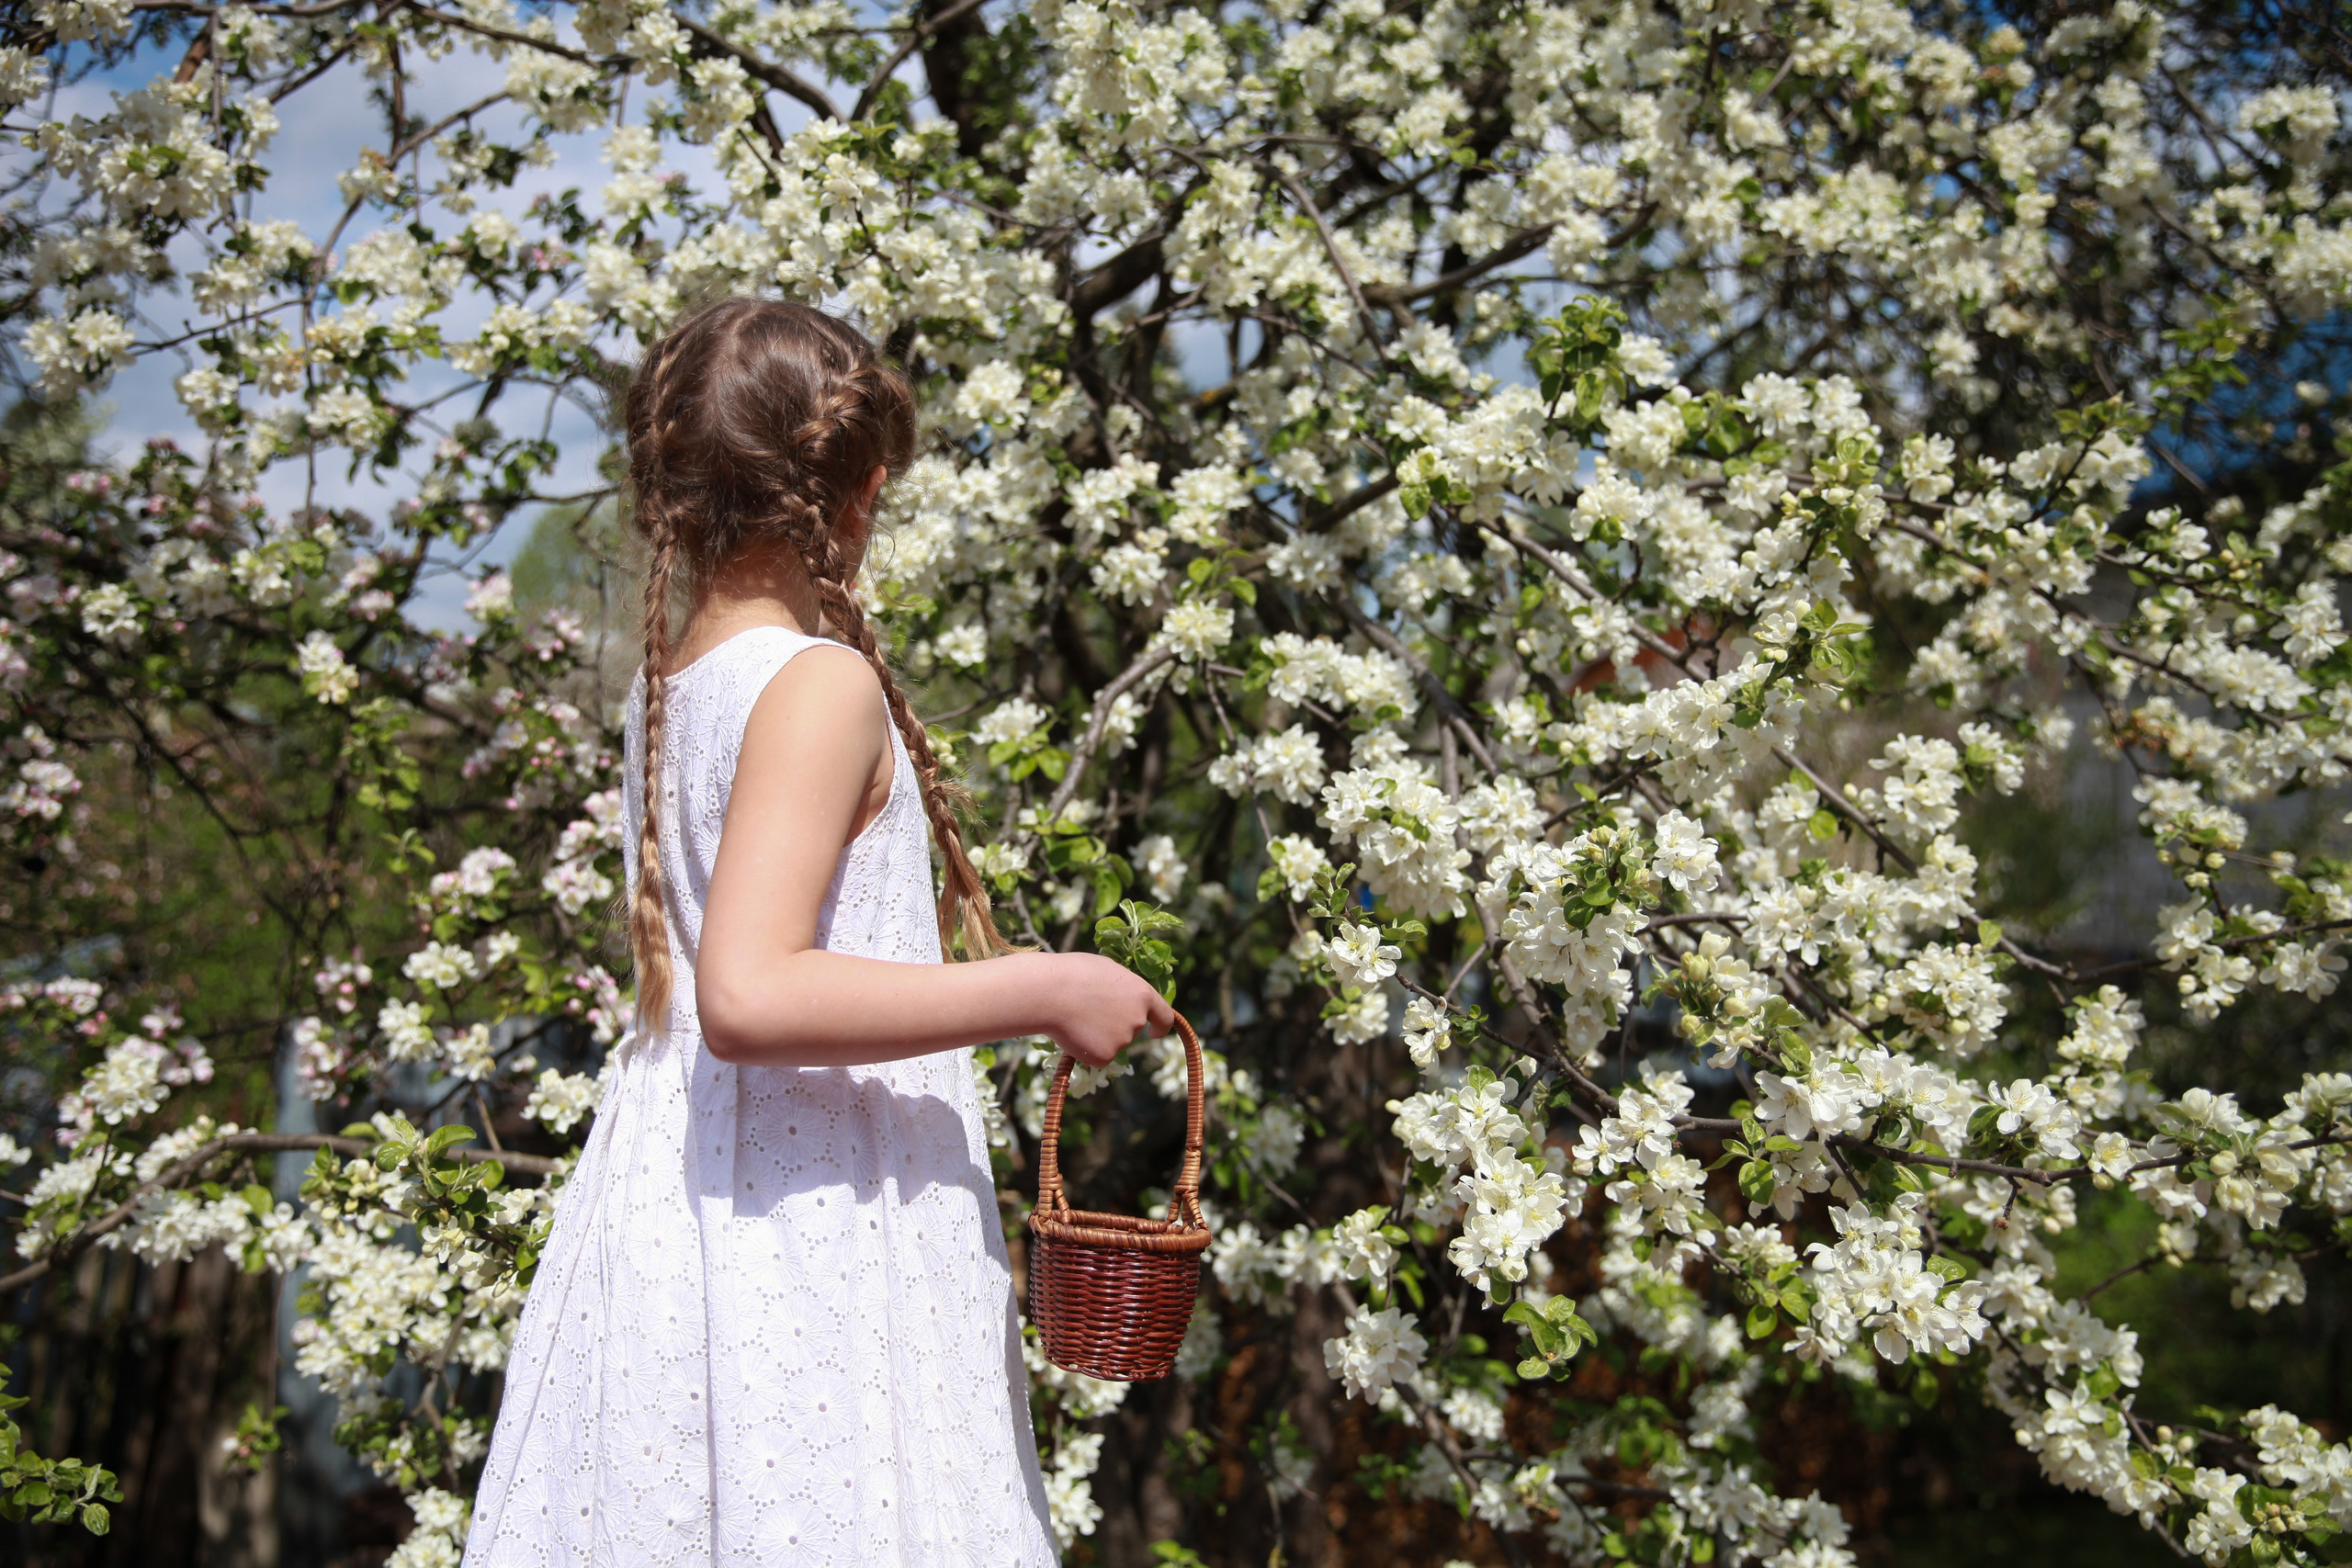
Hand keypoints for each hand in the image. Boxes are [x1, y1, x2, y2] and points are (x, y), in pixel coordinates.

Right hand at [1032, 952, 1176, 1066]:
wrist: (1049, 993)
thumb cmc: (1074, 974)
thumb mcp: (1108, 971)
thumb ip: (1123, 989)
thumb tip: (1123, 999)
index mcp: (1142, 995)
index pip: (1165, 1016)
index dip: (1160, 1026)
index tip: (1155, 1033)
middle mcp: (1138, 1019)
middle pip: (1132, 1030)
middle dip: (1116, 1026)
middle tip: (1089, 1014)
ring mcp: (1122, 1040)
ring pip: (1112, 1043)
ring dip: (1098, 1035)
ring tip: (1077, 1017)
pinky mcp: (1104, 1056)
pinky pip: (1097, 1056)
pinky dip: (1086, 1049)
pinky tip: (1074, 1033)